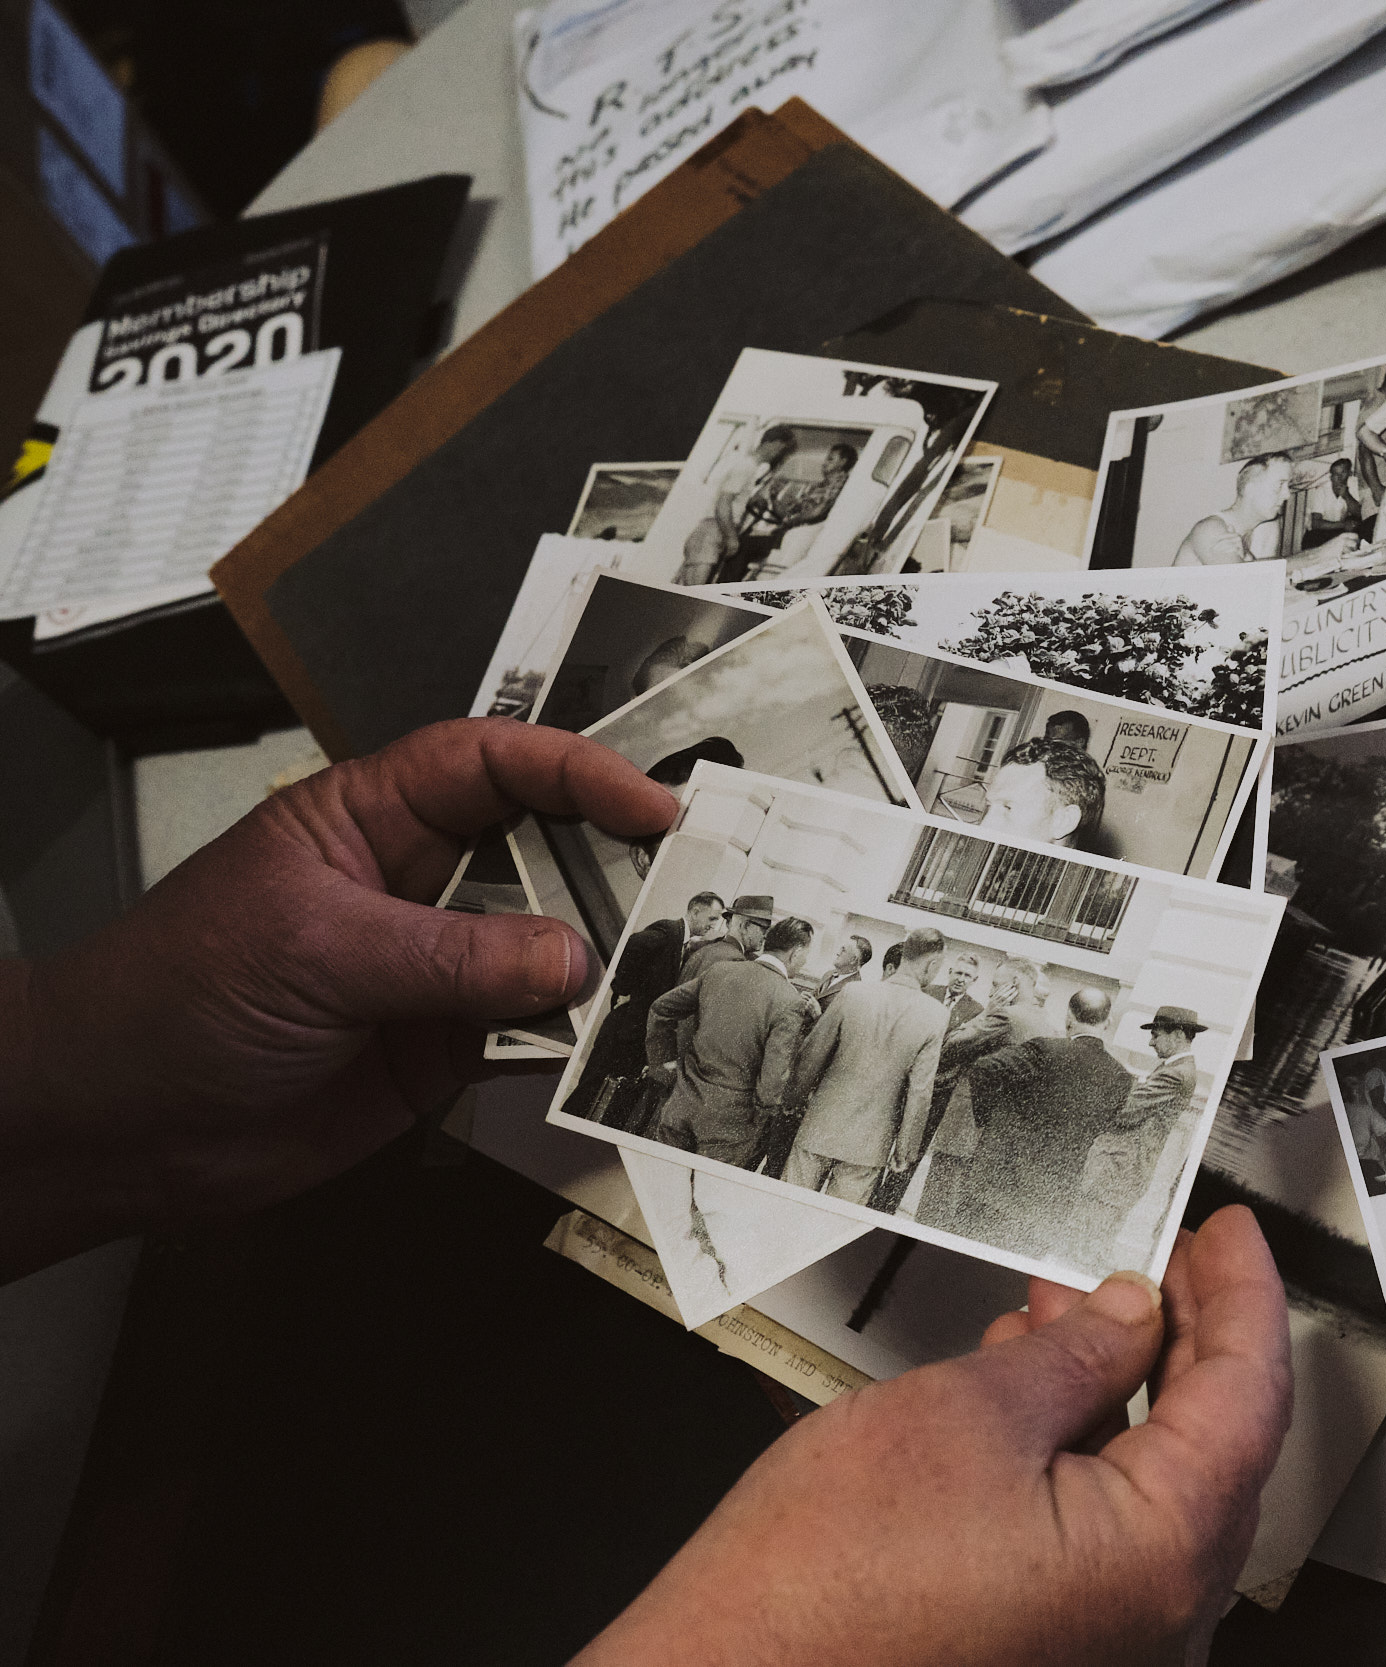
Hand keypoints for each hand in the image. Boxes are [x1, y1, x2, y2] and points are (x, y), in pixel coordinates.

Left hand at [0, 718, 675, 1277]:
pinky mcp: (444, 1053)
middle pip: (541, 850)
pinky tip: (600, 1049)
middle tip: (684, 888)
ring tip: (654, 976)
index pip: (490, 765)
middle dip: (612, 865)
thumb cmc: (168, 1002)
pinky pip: (532, 1036)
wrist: (116, 1131)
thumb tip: (568, 959)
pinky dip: (573, 1045)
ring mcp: (434, 970)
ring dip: (600, 965)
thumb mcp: (312, 953)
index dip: (575, 771)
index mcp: (366, 819)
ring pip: (548, 948)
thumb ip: (448, 958)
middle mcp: (413, 886)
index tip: (649, 804)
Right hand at [578, 1207, 1291, 1666]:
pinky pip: (1104, 1537)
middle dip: (1181, 1337)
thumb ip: (1076, 1353)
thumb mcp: (965, 1415)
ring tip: (1069, 1308)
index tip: (1231, 1237)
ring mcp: (1108, 1647)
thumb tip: (1133, 1314)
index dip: (1243, 1295)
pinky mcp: (1053, 1653)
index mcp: (1162, 1558)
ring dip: (1123, 1388)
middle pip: (1214, 1445)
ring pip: (1155, 1489)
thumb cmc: (818, 1594)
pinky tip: (1033, 1395)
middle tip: (1164, 1257)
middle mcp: (1157, 1622)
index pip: (1248, 1395)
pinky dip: (1085, 1453)